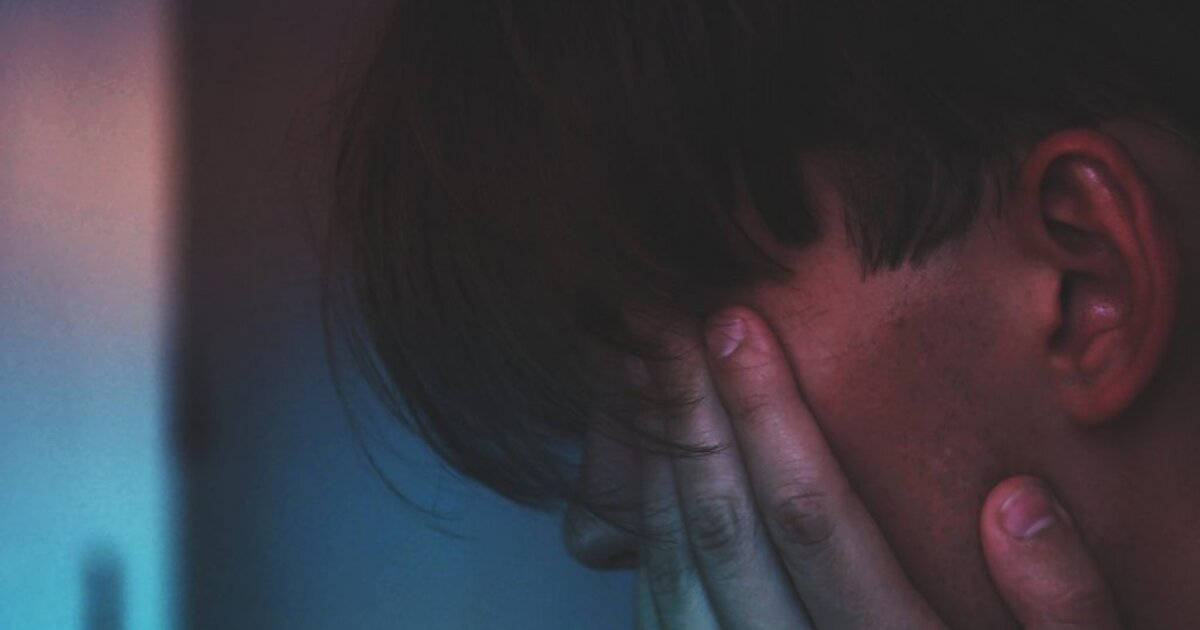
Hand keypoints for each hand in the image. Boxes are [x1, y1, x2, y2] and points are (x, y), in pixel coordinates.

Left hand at [630, 307, 1121, 628]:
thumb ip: (1067, 610)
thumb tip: (1016, 503)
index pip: (811, 520)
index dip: (766, 416)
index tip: (734, 325)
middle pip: (724, 535)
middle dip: (690, 418)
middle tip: (664, 320)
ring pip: (674, 571)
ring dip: (655, 464)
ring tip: (646, 369)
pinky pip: (657, 606)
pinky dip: (644, 525)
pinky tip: (651, 463)